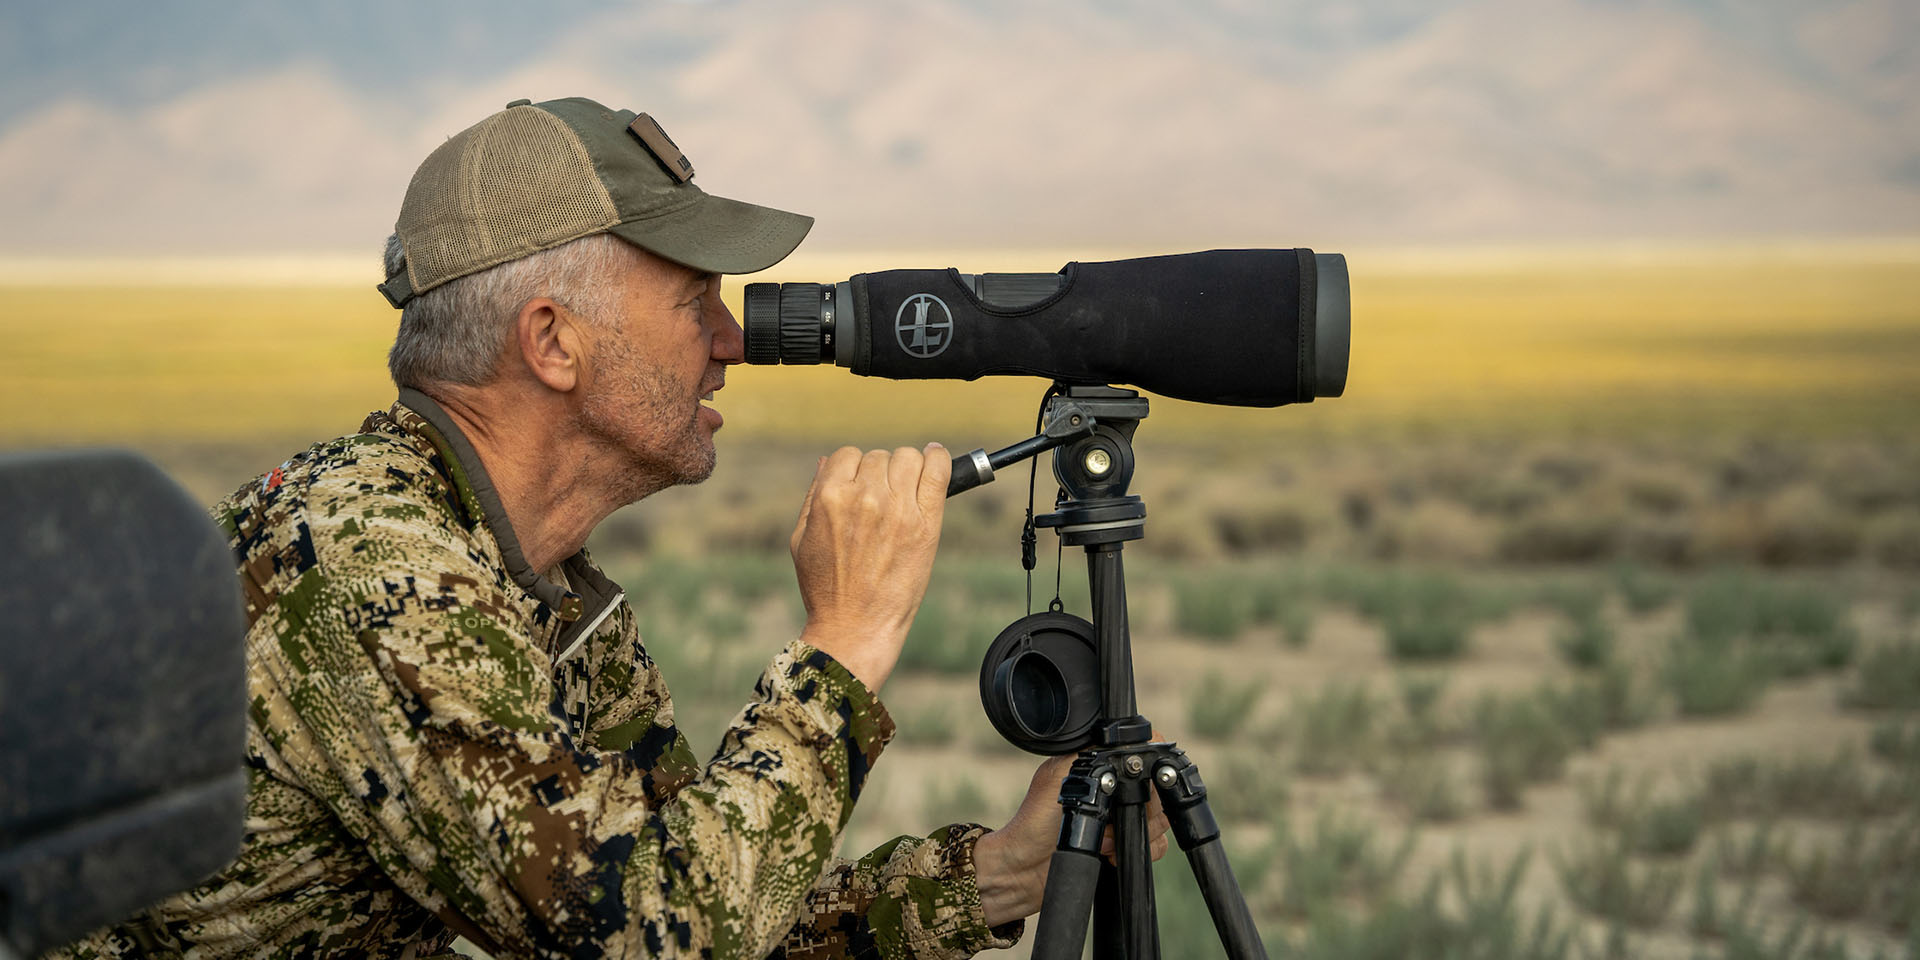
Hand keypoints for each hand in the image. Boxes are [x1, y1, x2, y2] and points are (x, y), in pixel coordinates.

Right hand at [790, 444, 948, 691]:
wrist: (855, 627)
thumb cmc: (825, 588)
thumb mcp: (802, 539)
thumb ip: (814, 496)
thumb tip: (828, 461)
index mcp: (830, 497)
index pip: (847, 455)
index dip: (854, 470)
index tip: (862, 487)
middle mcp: (864, 496)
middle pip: (880, 457)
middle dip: (880, 475)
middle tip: (883, 503)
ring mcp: (897, 508)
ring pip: (908, 458)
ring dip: (907, 470)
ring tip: (906, 493)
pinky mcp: (925, 523)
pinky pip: (938, 471)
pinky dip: (939, 459)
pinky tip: (936, 457)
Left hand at [972, 750, 1171, 927]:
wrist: (1026, 870)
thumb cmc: (1035, 822)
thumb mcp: (1059, 775)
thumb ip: (1090, 754)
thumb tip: (1120, 737)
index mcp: (1099, 763)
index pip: (1142, 755)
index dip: (1145, 770)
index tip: (1133, 787)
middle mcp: (1114, 787)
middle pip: (1155, 790)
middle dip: (1136, 810)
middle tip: (1107, 820)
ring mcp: (1121, 816)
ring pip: (1159, 818)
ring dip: (1131, 832)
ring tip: (1103, 839)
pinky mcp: (1125, 843)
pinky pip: (1156, 844)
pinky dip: (1137, 851)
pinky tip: (1110, 853)